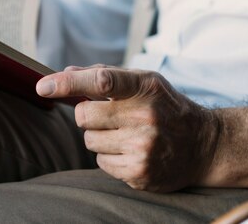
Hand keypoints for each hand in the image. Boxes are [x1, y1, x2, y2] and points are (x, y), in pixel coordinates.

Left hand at [36, 65, 219, 191]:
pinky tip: (131, 150)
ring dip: (99, 137)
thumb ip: (104, 75)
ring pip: (89, 141)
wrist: (204, 145)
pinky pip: (101, 162)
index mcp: (145, 87)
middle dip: (87, 115)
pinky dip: (109, 156)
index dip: (68, 82)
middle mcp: (145, 116)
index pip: (101, 81)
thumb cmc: (166, 107)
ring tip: (125, 133)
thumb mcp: (144, 82)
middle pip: (84, 116)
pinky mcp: (140, 172)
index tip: (43, 85)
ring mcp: (143, 147)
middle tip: (107, 115)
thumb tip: (65, 73)